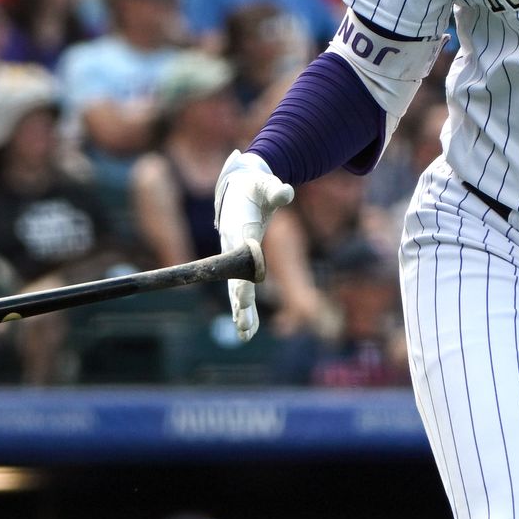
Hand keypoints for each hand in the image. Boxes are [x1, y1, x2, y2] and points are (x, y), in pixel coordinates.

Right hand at [212, 150, 291, 341]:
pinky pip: (240, 288)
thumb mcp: (266, 185)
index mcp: (238, 229)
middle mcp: (231, 247)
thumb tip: (286, 191)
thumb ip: (276, 190)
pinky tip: (249, 330)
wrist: (238, 188)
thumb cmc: (256, 187)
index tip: (244, 297)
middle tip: (245, 322)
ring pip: (235, 289)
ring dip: (242, 312)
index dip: (241, 275)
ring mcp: (233, 257)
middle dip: (240, 301)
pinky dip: (244, 309)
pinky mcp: (239, 264)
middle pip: (234, 279)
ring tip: (246, 334)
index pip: (238, 257)